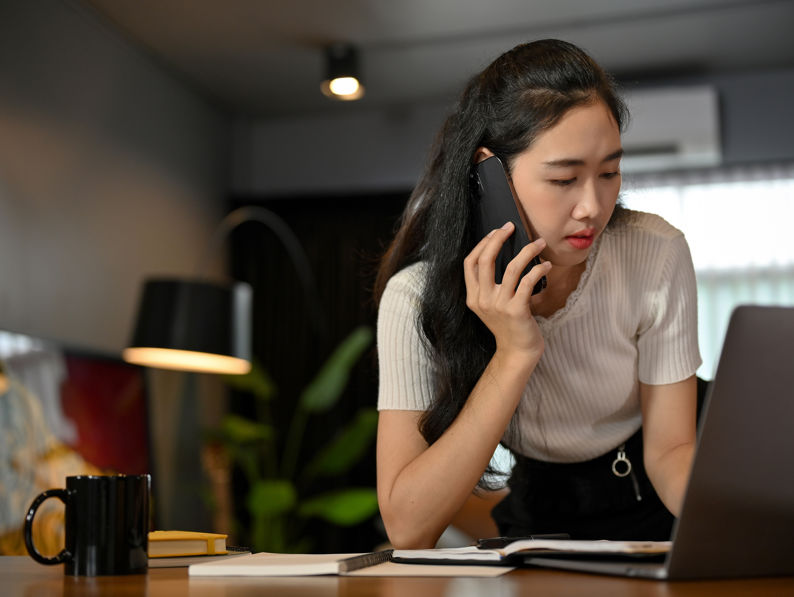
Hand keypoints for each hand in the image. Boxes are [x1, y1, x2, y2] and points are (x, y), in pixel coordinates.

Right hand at [463, 222, 551, 359]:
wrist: (518, 352)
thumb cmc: (509, 325)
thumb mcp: (492, 305)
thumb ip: (491, 285)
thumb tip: (504, 254)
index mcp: (473, 297)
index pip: (470, 263)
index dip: (482, 244)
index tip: (496, 231)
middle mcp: (482, 300)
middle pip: (486, 260)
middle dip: (498, 239)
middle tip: (511, 226)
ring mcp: (499, 305)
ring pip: (512, 268)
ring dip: (528, 251)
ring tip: (539, 243)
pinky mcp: (517, 310)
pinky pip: (528, 281)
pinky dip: (539, 269)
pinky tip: (547, 265)